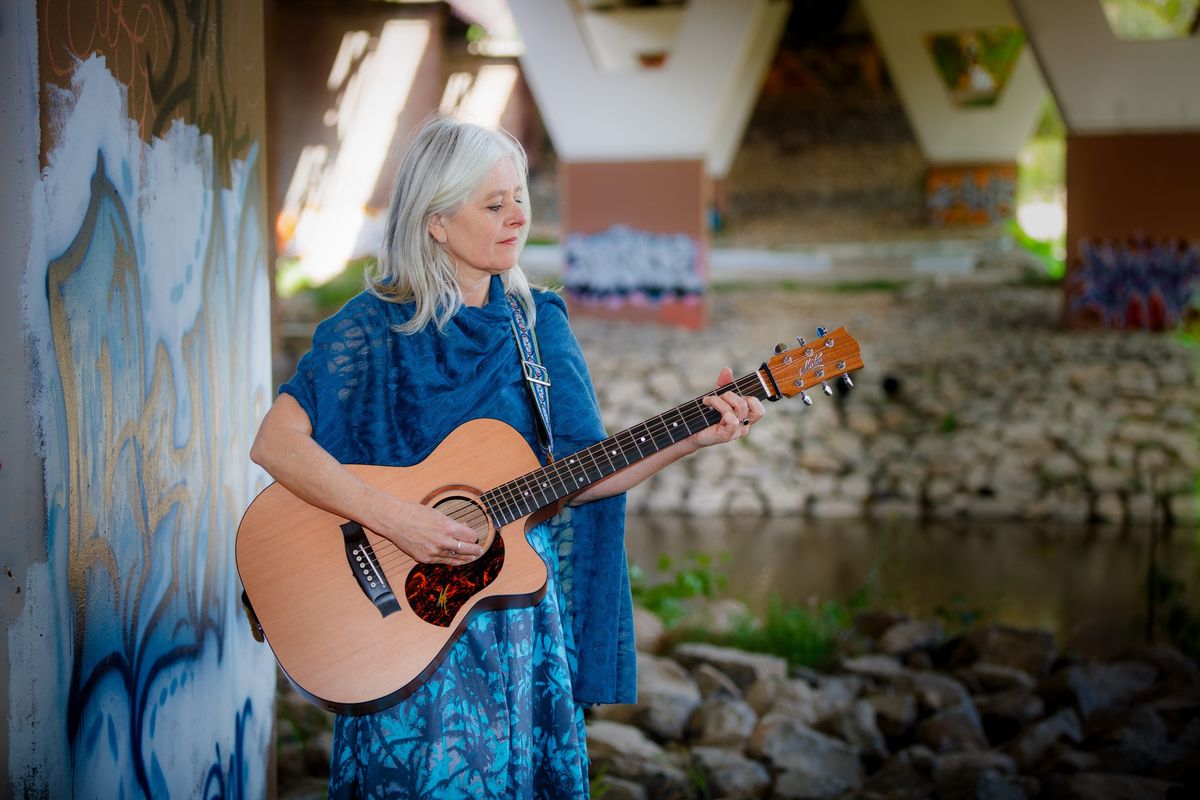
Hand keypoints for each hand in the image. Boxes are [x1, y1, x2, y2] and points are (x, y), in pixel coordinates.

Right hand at [367, 491, 484, 565]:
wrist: (394, 520)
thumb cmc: (415, 513)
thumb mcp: (438, 514)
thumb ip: (452, 524)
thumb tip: (464, 528)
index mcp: (447, 527)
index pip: (469, 536)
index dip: (474, 537)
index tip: (475, 537)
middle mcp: (441, 541)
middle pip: (465, 549)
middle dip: (475, 550)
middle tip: (480, 550)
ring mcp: (433, 552)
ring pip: (454, 558)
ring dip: (465, 558)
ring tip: (472, 558)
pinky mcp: (424, 558)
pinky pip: (441, 561)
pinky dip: (450, 560)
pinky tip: (456, 561)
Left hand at [688, 367, 765, 448]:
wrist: (692, 430)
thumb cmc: (707, 415)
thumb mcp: (718, 396)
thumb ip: (724, 383)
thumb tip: (727, 370)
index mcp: (745, 417)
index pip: (759, 409)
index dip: (750, 399)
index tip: (734, 396)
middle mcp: (744, 425)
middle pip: (748, 403)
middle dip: (730, 395)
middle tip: (718, 397)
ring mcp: (736, 431)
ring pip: (739, 408)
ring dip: (720, 400)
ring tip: (707, 401)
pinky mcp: (727, 436)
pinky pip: (732, 420)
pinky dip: (721, 410)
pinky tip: (709, 409)